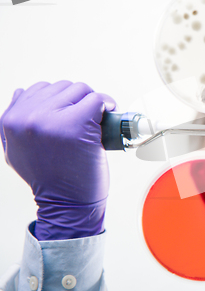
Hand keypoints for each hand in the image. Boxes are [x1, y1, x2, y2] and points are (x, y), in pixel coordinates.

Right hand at [1, 81, 115, 239]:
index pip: (39, 89)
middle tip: (87, 121)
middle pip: (63, 87)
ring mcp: (51, 119)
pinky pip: (96, 99)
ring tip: (95, 121)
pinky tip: (108, 117)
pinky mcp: (76, 123)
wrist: (65, 203)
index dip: (61, 101)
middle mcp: (27, 117)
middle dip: (78, 102)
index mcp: (10, 120)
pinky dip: (107, 104)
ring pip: (81, 90)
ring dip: (92, 103)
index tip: (73, 113)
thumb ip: (18, 121)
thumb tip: (22, 92)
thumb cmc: (49, 179)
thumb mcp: (17, 149)